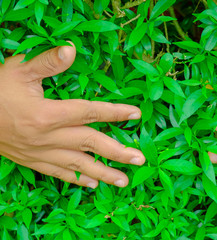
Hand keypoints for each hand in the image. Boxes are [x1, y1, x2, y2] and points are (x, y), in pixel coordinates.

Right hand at [0, 43, 144, 188]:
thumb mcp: (19, 70)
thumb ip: (47, 62)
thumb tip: (71, 50)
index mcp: (47, 114)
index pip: (89, 112)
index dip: (115, 113)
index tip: (136, 115)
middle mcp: (48, 137)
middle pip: (90, 144)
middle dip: (117, 152)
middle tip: (139, 159)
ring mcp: (41, 152)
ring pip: (78, 165)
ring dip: (103, 173)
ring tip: (123, 181)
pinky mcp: (32, 161)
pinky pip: (58, 173)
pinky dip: (76, 179)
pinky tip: (92, 184)